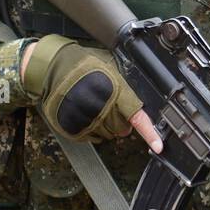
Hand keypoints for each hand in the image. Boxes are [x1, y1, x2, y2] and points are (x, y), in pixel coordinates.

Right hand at [21, 38, 162, 151]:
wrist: (51, 68)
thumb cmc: (81, 63)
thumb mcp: (109, 66)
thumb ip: (124, 86)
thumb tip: (139, 104)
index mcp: (115, 91)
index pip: (137, 116)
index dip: (149, 132)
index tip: (158, 145)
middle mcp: (102, 108)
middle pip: (123, 129)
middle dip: (121, 121)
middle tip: (111, 105)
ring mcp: (87, 120)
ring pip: (108, 134)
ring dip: (106, 125)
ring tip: (94, 105)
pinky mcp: (74, 129)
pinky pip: (92, 137)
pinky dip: (92, 129)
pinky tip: (85, 113)